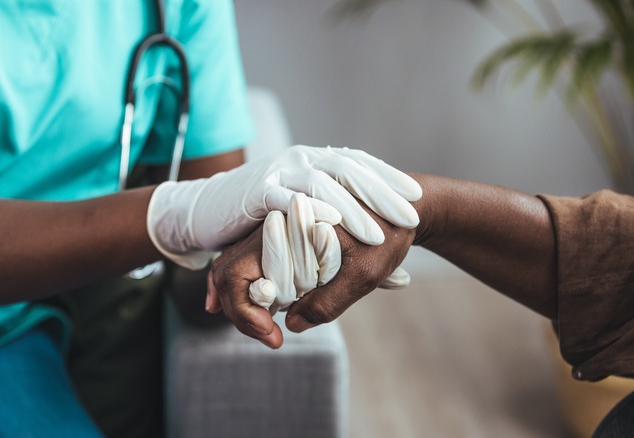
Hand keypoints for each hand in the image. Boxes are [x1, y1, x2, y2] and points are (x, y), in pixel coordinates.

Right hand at [147, 145, 420, 269]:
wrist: (206, 207)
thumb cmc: (263, 217)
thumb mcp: (303, 217)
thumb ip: (337, 230)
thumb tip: (383, 254)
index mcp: (315, 160)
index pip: (358, 165)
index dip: (387, 179)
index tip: (415, 197)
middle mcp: (300, 160)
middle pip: (347, 170)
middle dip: (380, 192)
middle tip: (409, 214)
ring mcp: (278, 172)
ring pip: (321, 184)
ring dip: (350, 208)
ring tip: (376, 232)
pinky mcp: (257, 191)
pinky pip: (286, 198)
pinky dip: (308, 211)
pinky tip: (329, 226)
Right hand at [207, 206, 415, 347]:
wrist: (406, 207)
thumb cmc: (389, 236)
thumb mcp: (364, 274)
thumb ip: (327, 302)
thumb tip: (290, 323)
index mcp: (288, 225)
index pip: (237, 272)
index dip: (245, 311)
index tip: (274, 336)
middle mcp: (274, 223)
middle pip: (227, 270)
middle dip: (238, 309)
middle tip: (268, 337)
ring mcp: (274, 228)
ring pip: (233, 265)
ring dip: (239, 300)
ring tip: (260, 327)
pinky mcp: (282, 235)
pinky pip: (249, 262)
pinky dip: (245, 287)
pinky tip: (255, 309)